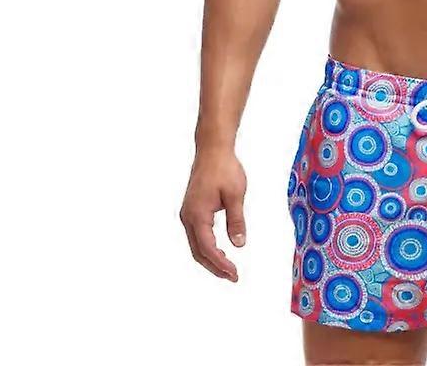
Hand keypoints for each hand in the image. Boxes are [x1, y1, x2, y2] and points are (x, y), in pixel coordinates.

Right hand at [179, 145, 247, 280]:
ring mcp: (187, 214)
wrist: (212, 150)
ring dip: (210, 259)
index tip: (234, 273)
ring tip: (227, 268)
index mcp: (197, 215)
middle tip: (232, 276)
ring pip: (195, 245)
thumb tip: (239, 244)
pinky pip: (196, 236)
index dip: (220, 264)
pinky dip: (206, 247)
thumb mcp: (235, 194)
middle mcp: (188, 217)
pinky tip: (218, 251)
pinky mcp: (191, 210)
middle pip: (198, 252)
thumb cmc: (224, 168)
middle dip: (214, 267)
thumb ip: (236, 220)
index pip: (208, 249)